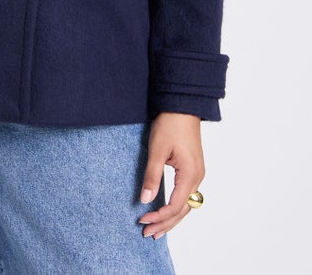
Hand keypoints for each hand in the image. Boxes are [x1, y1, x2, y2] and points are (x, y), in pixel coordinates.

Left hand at [138, 112, 203, 238]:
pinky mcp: (193, 169)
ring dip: (171, 218)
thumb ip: (152, 176)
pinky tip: (166, 211)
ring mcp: (197, 174)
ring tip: (156, 230)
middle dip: (165, 224)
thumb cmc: (170, 125)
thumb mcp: (157, 150)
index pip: (175, 206)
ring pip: (186, 205)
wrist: (182, 106)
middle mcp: (197, 178)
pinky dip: (176, 207)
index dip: (159, 217)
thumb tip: (145, 200)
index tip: (142, 221)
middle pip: (182, 210)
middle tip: (147, 234)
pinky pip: (186, 195)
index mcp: (190, 174)